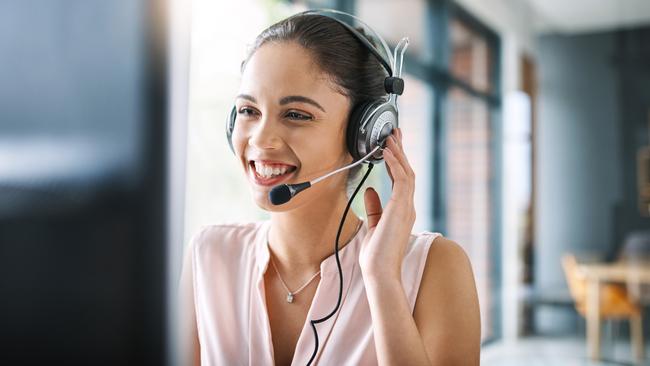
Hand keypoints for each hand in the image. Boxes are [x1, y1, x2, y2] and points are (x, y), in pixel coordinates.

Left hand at [358, 128, 415, 280]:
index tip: (392, 146)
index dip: (398, 161)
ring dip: (398, 153)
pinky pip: (402, 180)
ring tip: (390, 136)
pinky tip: (389, 152)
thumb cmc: (376, 255)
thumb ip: (374, 208)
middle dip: (400, 151)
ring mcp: (407, 207)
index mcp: (402, 211)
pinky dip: (396, 163)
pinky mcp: (401, 208)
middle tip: (394, 133)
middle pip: (407, 172)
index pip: (402, 181)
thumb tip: (371, 190)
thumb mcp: (373, 226)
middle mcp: (407, 207)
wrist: (379, 272)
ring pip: (406, 172)